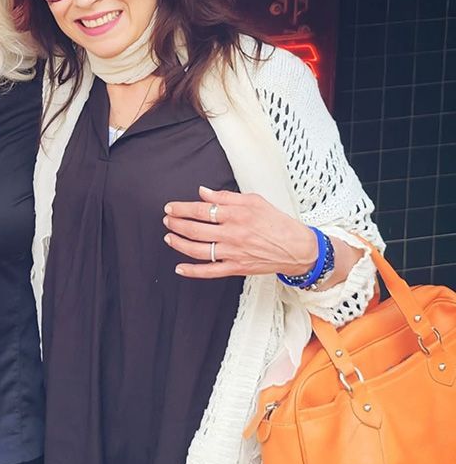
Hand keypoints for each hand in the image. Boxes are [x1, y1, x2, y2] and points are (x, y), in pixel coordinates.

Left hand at [163, 186, 317, 278]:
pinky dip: (193, 271)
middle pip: (195, 229)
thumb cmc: (277, 222)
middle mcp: (232, 233)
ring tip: (168, 237)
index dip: (182, 208)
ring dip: (179, 243)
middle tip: (167, 220)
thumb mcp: (254, 201)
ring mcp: (233, 252)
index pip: (201, 210)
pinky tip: (180, 268)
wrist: (298, 248)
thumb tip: (203, 192)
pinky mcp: (236, 268)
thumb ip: (226, 197)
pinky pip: (210, 271)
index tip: (170, 207)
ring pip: (198, 249)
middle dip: (176, 224)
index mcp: (236, 214)